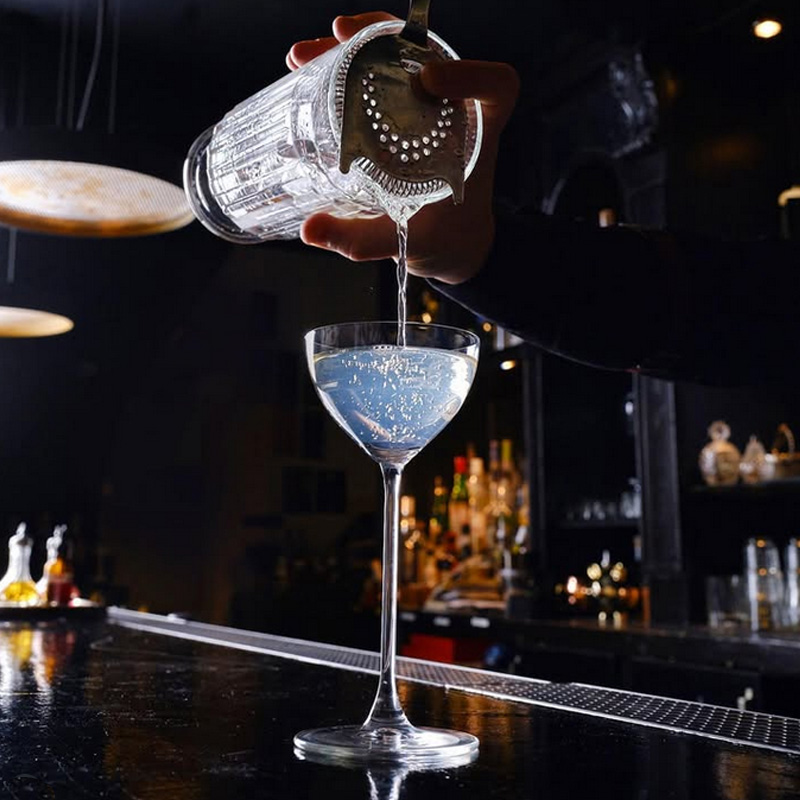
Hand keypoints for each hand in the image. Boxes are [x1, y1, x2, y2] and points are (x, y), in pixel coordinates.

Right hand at [285, 12, 519, 284]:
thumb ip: (365, 240)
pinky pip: (377, 79)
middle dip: (381, 36)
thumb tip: (311, 231)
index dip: (471, 73)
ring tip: (304, 55)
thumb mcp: (412, 243)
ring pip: (394, 58)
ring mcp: (425, 109)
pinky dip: (343, 70)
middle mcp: (454, 112)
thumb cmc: (445, 241)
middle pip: (427, 54)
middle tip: (335, 37)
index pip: (496, 86)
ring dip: (349, 47)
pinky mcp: (401, 114)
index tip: (427, 80)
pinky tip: (309, 72)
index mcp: (476, 137)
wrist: (448, 246)